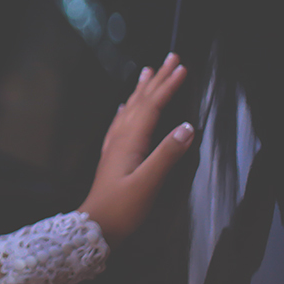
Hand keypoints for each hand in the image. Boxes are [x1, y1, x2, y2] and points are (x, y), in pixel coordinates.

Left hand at [77, 52, 194, 248]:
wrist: (95, 226)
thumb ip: (167, 155)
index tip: (182, 67)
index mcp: (129, 140)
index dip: (168, 86)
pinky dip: (127, 109)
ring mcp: (114, 145)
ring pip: (130, 108)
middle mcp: (120, 137)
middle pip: (140, 100)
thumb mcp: (148, 183)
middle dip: (157, 78)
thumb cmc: (121, 208)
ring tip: (147, 71)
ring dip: (141, 88)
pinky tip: (124, 107)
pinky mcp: (112, 156)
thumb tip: (187, 127)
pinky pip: (121, 122)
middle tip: (170, 58)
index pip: (152, 105)